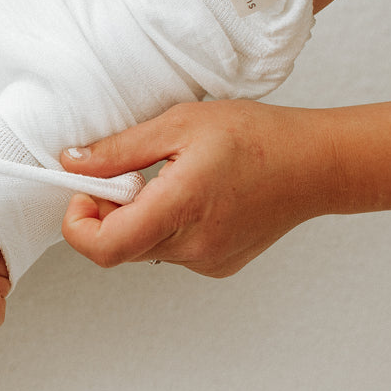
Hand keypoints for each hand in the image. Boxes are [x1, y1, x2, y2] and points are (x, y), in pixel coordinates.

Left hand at [59, 100, 332, 276]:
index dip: (79, 223)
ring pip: (142, 250)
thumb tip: (72, 163)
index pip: (103, 247)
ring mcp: (206, 261)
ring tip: (168, 181)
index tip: (86, 192)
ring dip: (137, 220)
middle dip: (107, 214)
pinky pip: (170, 252)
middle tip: (128, 176)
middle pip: (118, 248)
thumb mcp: (179, 124)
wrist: (318, 164)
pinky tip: (193, 198)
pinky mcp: (217, 265)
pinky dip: (164, 228)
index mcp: (180, 209)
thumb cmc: (258, 137)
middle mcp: (193, 246)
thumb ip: (119, 150)